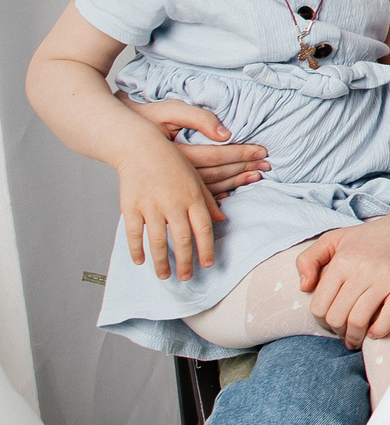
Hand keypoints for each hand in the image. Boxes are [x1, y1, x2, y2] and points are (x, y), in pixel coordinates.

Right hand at [116, 137, 224, 280]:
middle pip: (183, 240)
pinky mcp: (131, 207)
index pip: (204, 229)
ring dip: (162, 262)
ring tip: (165, 275)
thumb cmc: (172, 163)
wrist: (140, 147)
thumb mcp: (195, 178)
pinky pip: (134, 234)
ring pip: (158, 242)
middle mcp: (173, 204)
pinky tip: (140, 261)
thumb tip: (222, 220)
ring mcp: (151, 206)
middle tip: (186, 277)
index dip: (206, 249)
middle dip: (186, 262)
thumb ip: (209, 200)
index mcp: (193, 197)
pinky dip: (136, 250)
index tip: (208, 264)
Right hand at [129, 100, 266, 197]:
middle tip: (266, 166)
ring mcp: (170, 185)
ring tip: (255, 177)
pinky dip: (214, 197)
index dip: (242, 154)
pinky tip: (228, 196)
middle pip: (216, 174)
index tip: (262, 152)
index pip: (217, 156)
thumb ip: (199, 119)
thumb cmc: (147, 118)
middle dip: (244, 169)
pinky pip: (194, 197)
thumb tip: (225, 134)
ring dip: (234, 183)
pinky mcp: (169, 189)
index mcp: (177, 153)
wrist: (118, 135)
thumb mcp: (171, 110)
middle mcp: (174, 173)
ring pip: (208, 188)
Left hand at [299, 216, 389, 343]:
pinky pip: (388, 318)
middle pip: (337, 317)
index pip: (319, 306)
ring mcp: (385, 277)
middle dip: (338, 331)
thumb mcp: (334, 238)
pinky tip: (376, 332)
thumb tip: (304, 288)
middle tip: (344, 331)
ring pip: (359, 321)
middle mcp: (361, 269)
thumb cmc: (371, 237)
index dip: (321, 321)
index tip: (330, 321)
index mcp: (342, 260)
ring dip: (355, 336)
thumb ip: (308, 259)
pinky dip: (379, 331)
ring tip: (357, 337)